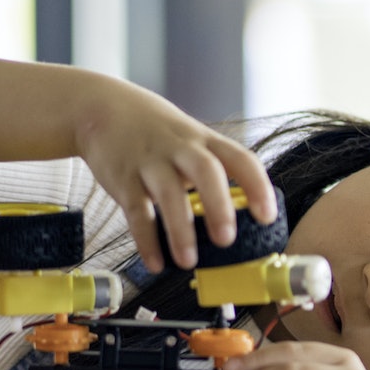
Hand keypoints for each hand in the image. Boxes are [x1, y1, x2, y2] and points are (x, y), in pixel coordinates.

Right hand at [73, 80, 275, 270]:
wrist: (102, 107)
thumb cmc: (157, 132)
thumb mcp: (191, 139)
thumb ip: (213, 171)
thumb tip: (241, 218)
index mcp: (205, 141)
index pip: (240, 158)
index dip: (257, 186)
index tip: (267, 217)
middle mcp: (180, 149)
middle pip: (205, 171)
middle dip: (218, 206)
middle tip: (226, 240)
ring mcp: (150, 163)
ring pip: (168, 194)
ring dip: (180, 230)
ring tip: (188, 261)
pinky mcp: (123, 179)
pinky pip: (136, 212)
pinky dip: (146, 239)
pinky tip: (155, 262)